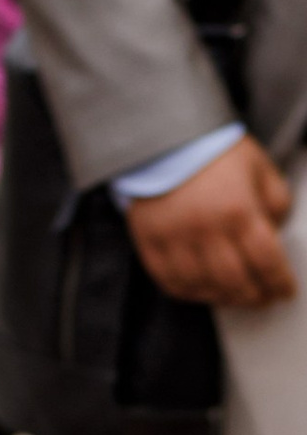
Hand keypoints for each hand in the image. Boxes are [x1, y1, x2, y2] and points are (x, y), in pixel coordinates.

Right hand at [125, 134, 294, 309]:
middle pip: (236, 281)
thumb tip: (277, 232)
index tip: (284, 290)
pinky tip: (201, 289)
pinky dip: (188, 292)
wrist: (163, 136)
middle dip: (254, 296)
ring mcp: (174, 236)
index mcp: (238, 209)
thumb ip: (277, 202)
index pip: (267, 262)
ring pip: (203, 286)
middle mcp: (206, 227)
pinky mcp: (149, 239)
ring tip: (234, 296)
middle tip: (262, 298)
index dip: (280, 283)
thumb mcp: (260, 168)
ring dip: (223, 297)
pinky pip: (169, 280)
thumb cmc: (213, 151)